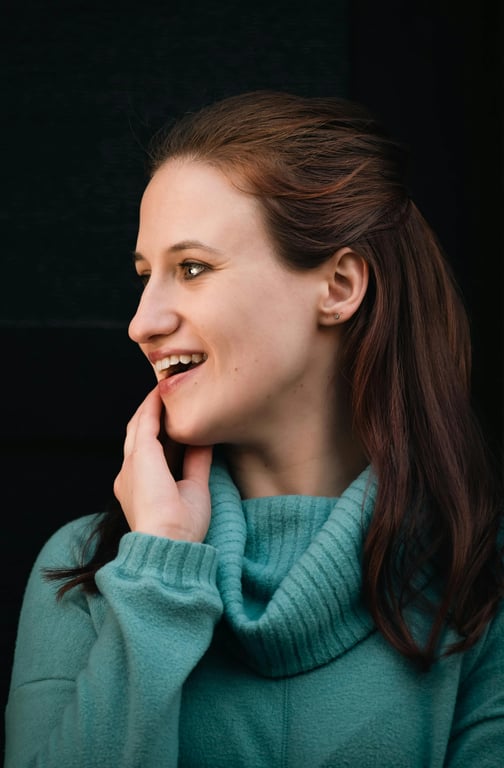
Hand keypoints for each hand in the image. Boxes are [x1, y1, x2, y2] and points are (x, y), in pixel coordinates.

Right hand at [113, 387, 212, 541]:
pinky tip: (162, 392)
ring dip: (152, 406)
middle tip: (170, 396)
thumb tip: (205, 441)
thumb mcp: (194, 489)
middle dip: (153, 414)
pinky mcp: (140, 456)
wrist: (167, 542)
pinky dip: (153, 406)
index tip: (175, 416)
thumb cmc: (181, 529)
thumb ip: (196, 463)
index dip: (160, 431)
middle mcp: (129, 474)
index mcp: (139, 486)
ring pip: (139, 425)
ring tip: (167, 388)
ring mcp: (131, 464)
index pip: (149, 451)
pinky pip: (145, 422)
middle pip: (139, 434)